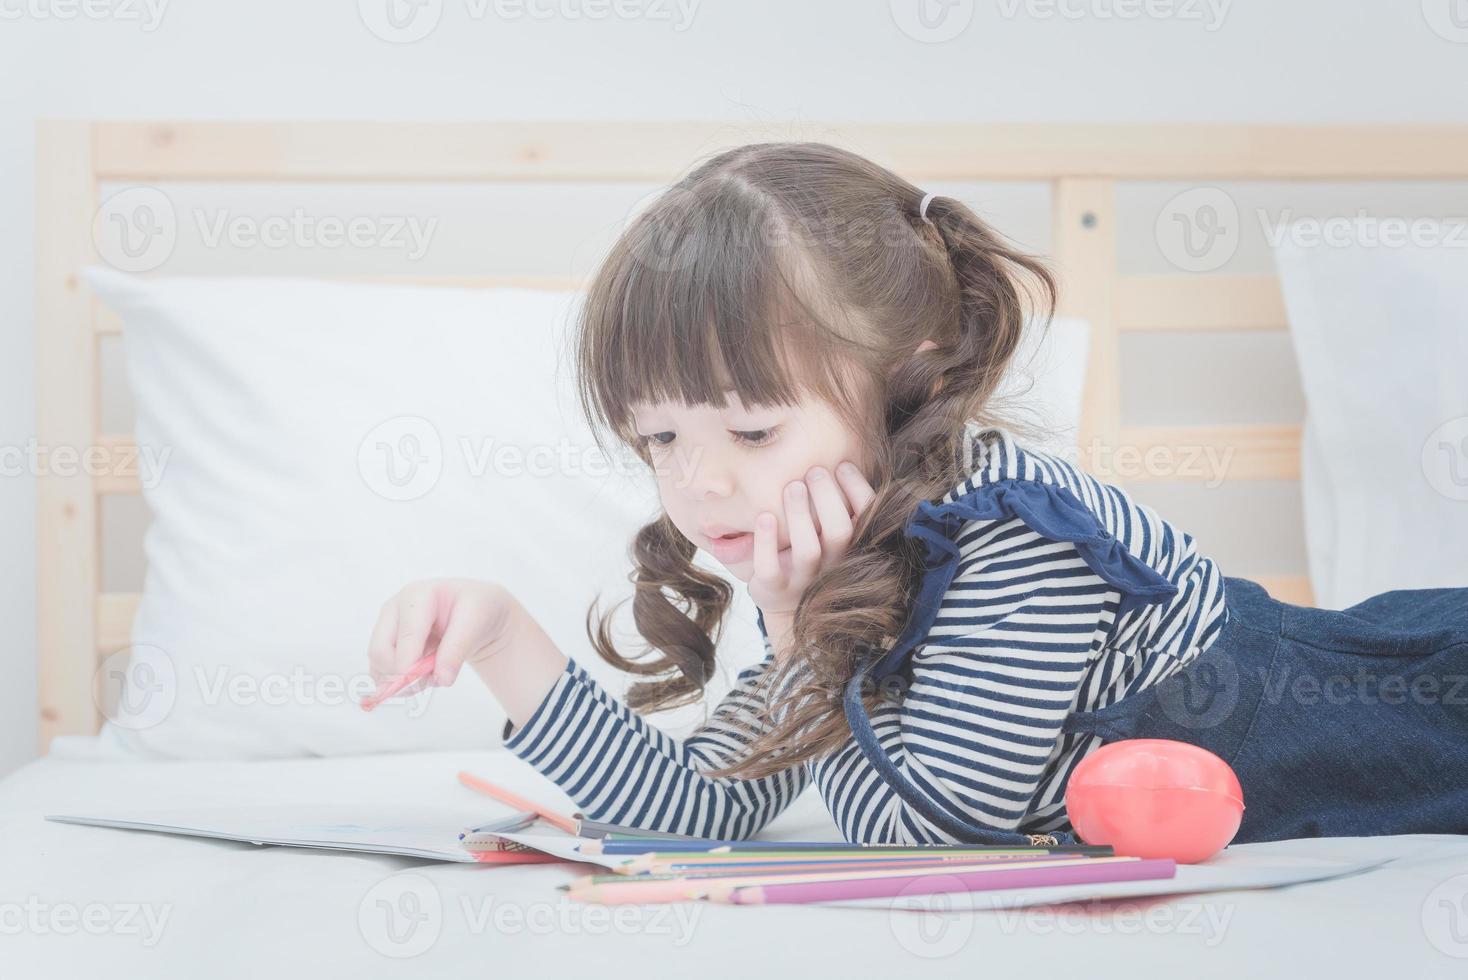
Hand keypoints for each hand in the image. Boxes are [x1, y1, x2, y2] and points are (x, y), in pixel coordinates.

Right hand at [367, 578, 514, 697]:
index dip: (412, 664)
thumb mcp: (476, 621)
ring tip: (434, 673)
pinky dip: (401, 683)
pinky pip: (383, 673)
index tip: (428, 681)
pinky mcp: (386, 645)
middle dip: (403, 674)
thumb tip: (442, 678)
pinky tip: (424, 675)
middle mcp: (394, 609)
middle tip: (431, 680)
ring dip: (404, 681)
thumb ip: (457, 649)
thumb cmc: (475, 607)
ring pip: (379, 666)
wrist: (474, 611)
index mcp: (416, 596)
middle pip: (380, 652)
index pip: (406, 635)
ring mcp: (387, 627)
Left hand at [748, 461, 876, 617]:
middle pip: (840, 532)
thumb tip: (837, 449)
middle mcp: (832, 564)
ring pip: (809, 550)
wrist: (784, 597)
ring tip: (792, 487)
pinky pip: (770, 569)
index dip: (858, 490)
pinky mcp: (775, 589)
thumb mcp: (824, 528)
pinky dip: (766, 543)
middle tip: (814, 471)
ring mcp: (804, 579)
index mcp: (849, 546)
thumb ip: (832, 500)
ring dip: (800, 516)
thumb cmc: (806, 548)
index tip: (842, 464)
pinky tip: (764, 517)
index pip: (866, 518)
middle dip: (828, 498)